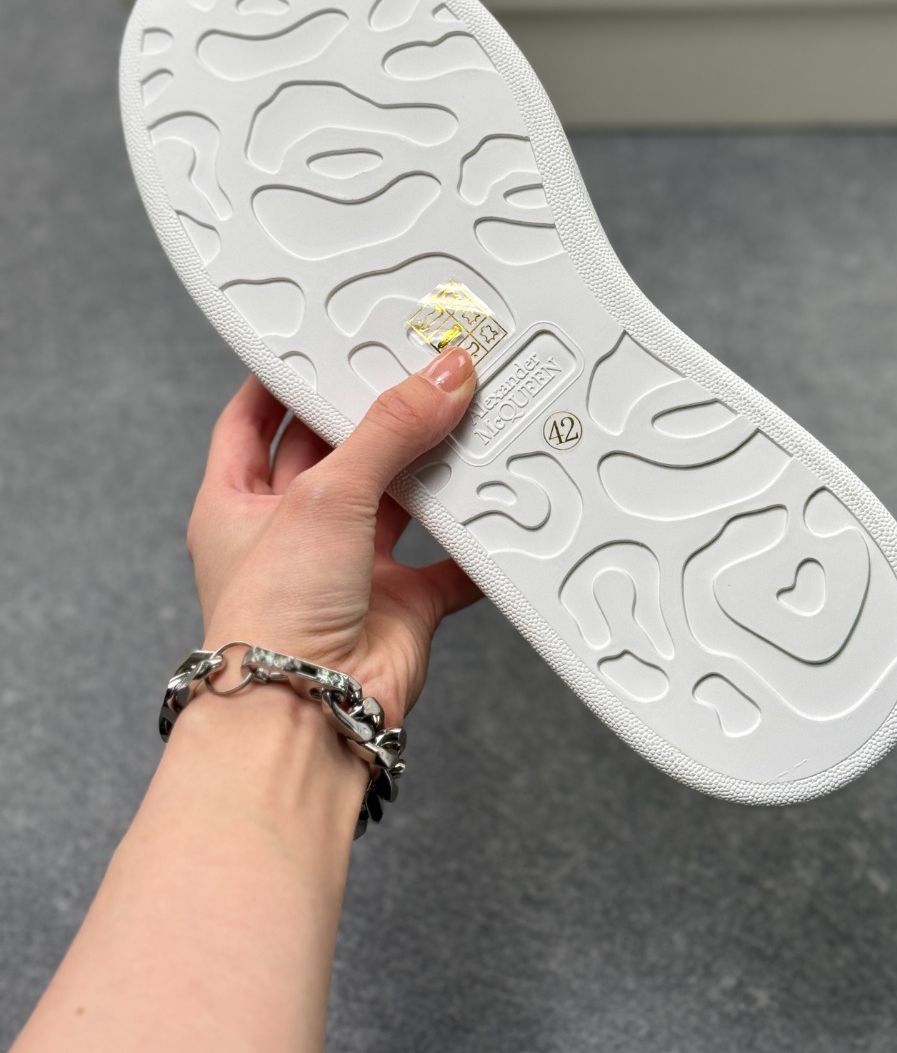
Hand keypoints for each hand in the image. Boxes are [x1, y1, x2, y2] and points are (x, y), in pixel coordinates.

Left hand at [185, 345, 479, 726]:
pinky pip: (449, 564)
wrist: (306, 715)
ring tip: (468, 415)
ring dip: (432, 468)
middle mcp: (291, 533)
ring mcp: (347, 569)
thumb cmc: (272, 617)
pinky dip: (476, 542)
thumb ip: (388, 430)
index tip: (326, 337)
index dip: (286, 376)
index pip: (254, 417)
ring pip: (399, 500)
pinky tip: (501, 506)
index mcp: (238, 501)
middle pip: (339, 452)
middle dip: (377, 413)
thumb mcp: (325, 494)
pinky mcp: (400, 605)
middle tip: (419, 364)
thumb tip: (442, 377)